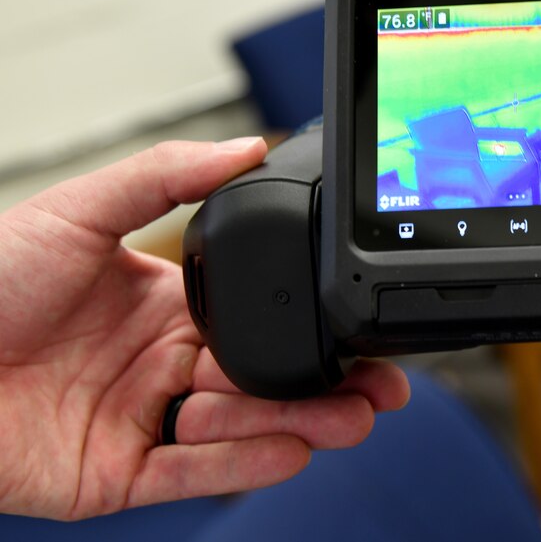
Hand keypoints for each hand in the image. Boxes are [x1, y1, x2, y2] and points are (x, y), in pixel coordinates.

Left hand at [0, 139, 409, 519]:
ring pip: (237, 426)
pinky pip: (190, 472)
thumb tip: (246, 144)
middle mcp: (160, 365)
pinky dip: (242, 463)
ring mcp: (140, 420)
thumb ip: (165, 176)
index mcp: (164, 307)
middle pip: (261, 377)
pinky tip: (291, 448)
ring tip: (351, 418)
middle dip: (328, 384)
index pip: (255, 320)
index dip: (307, 326)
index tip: (356, 327)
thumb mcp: (78, 210)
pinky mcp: (114, 475)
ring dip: (300, 423)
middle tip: (384, 387)